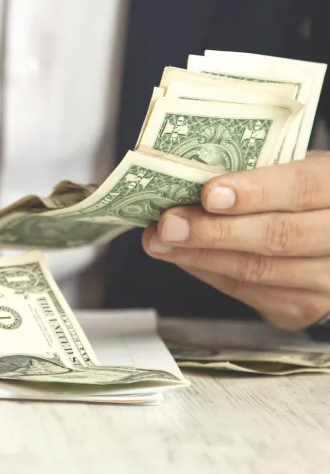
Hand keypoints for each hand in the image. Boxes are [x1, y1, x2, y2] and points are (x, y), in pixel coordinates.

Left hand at [142, 151, 329, 329]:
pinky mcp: (303, 307)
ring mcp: (328, 279)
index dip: (256, 191)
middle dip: (214, 231)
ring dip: (200, 255)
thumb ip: (255, 170)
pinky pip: (248, 292)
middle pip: (278, 237)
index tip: (210, 194)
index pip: (302, 189)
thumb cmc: (302, 192)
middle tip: (169, 224)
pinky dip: (208, 272)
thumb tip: (190, 174)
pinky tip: (182, 256)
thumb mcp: (291, 166)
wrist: (329, 234)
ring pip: (258, 271)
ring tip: (161, 240)